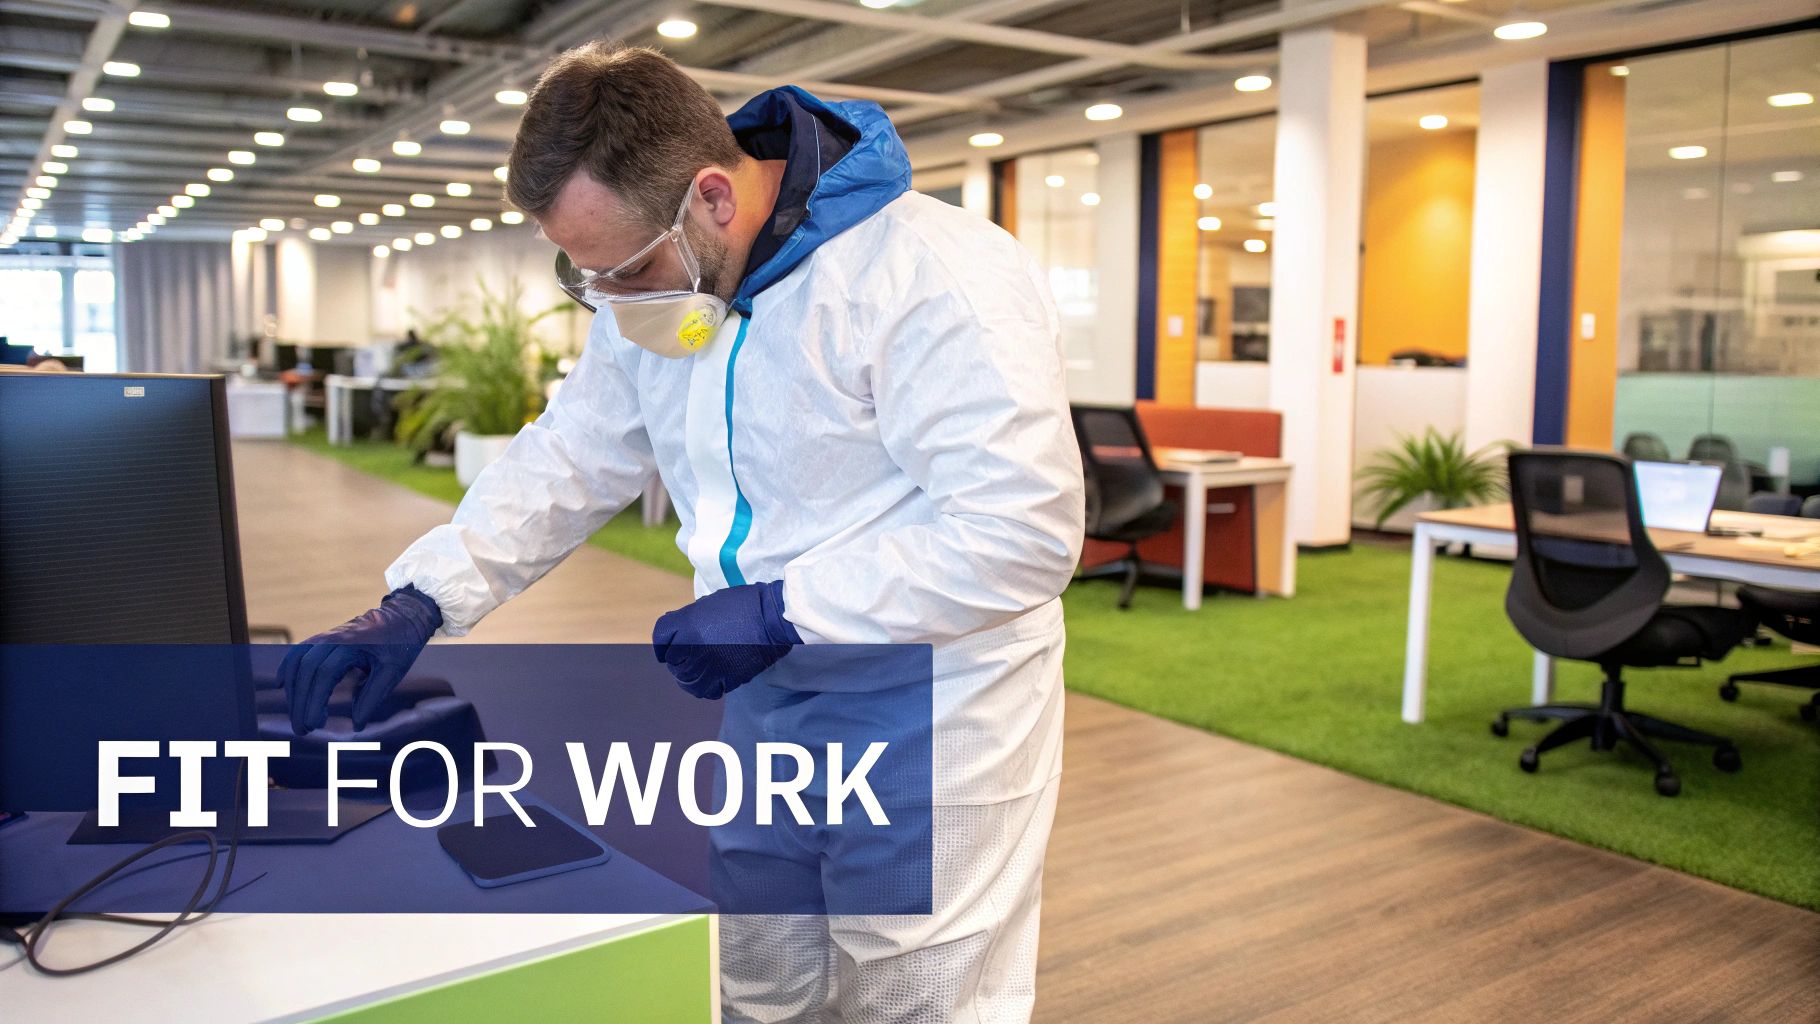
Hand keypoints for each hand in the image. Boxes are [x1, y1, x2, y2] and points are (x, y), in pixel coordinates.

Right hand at [278, 585, 442, 733]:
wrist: (403, 615)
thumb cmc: (401, 643)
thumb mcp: (393, 671)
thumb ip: (373, 696)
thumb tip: (356, 726)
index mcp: (352, 645)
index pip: (324, 674)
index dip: (315, 701)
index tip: (314, 725)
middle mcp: (333, 638)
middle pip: (305, 670)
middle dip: (299, 702)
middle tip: (302, 730)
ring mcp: (326, 636)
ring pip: (296, 662)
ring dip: (293, 691)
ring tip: (298, 716)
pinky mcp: (323, 638)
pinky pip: (298, 652)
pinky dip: (288, 669)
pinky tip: (283, 686)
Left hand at [652, 581, 802, 698]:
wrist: (772, 617)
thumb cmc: (743, 603)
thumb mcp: (709, 602)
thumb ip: (690, 617)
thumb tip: (680, 629)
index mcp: (687, 623)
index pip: (660, 638)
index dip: (662, 645)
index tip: (667, 649)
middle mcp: (693, 645)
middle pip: (673, 663)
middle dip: (676, 662)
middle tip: (686, 660)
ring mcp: (710, 664)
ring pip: (687, 682)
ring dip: (688, 679)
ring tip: (695, 676)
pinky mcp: (727, 678)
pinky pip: (708, 690)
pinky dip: (706, 688)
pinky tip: (712, 681)